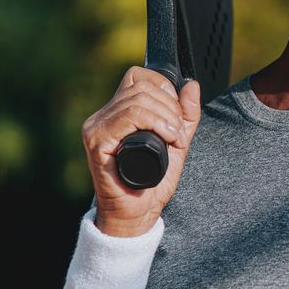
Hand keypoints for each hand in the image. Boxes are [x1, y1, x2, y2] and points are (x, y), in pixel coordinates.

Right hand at [81, 66, 201, 236]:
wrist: (138, 212)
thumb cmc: (153, 180)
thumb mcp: (178, 140)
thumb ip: (186, 114)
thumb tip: (192, 84)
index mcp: (118, 112)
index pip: (138, 76)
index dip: (163, 88)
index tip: (176, 114)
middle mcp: (103, 116)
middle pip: (142, 86)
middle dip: (170, 106)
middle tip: (178, 132)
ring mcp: (96, 127)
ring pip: (137, 100)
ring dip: (166, 117)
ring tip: (174, 138)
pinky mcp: (96, 140)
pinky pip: (127, 116)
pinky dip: (154, 123)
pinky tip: (165, 139)